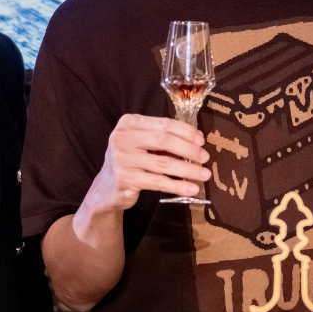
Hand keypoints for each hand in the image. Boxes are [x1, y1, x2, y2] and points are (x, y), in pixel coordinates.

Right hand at [85, 114, 210, 212]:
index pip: (164, 124)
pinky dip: (178, 185)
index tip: (201, 141)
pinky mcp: (126, 179)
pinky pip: (159, 182)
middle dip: (189, 149)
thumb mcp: (143, 144)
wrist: (107, 187)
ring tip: (204, 174)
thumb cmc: (131, 161)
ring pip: (164, 163)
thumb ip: (163, 138)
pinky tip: (191, 188)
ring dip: (188, 169)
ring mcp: (123, 159)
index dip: (186, 132)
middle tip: (205, 158)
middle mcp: (123, 137)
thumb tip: (197, 140)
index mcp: (129, 123)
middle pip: (165, 140)